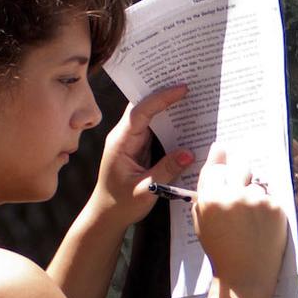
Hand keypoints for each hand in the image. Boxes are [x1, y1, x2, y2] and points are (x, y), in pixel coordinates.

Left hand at [89, 85, 196, 226]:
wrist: (107, 215)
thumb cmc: (122, 204)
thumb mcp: (146, 190)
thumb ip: (167, 170)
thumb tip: (189, 153)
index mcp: (121, 142)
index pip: (141, 112)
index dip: (161, 98)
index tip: (182, 89)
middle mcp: (124, 136)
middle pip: (144, 106)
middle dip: (163, 92)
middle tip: (188, 81)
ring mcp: (131, 140)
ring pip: (150, 115)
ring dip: (168, 105)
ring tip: (190, 94)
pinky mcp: (139, 147)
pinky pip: (155, 128)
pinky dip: (169, 121)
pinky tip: (185, 117)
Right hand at [193, 146, 289, 297]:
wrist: (245, 273)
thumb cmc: (220, 248)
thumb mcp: (202, 220)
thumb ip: (206, 191)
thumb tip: (216, 155)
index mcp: (210, 199)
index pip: (215, 168)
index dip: (219, 161)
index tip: (223, 151)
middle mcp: (233, 195)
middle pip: (239, 166)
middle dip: (240, 170)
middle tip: (240, 182)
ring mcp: (256, 201)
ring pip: (256, 185)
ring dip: (254, 195)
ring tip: (250, 220)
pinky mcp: (276, 208)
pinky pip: (270, 199)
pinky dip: (267, 209)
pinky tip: (261, 225)